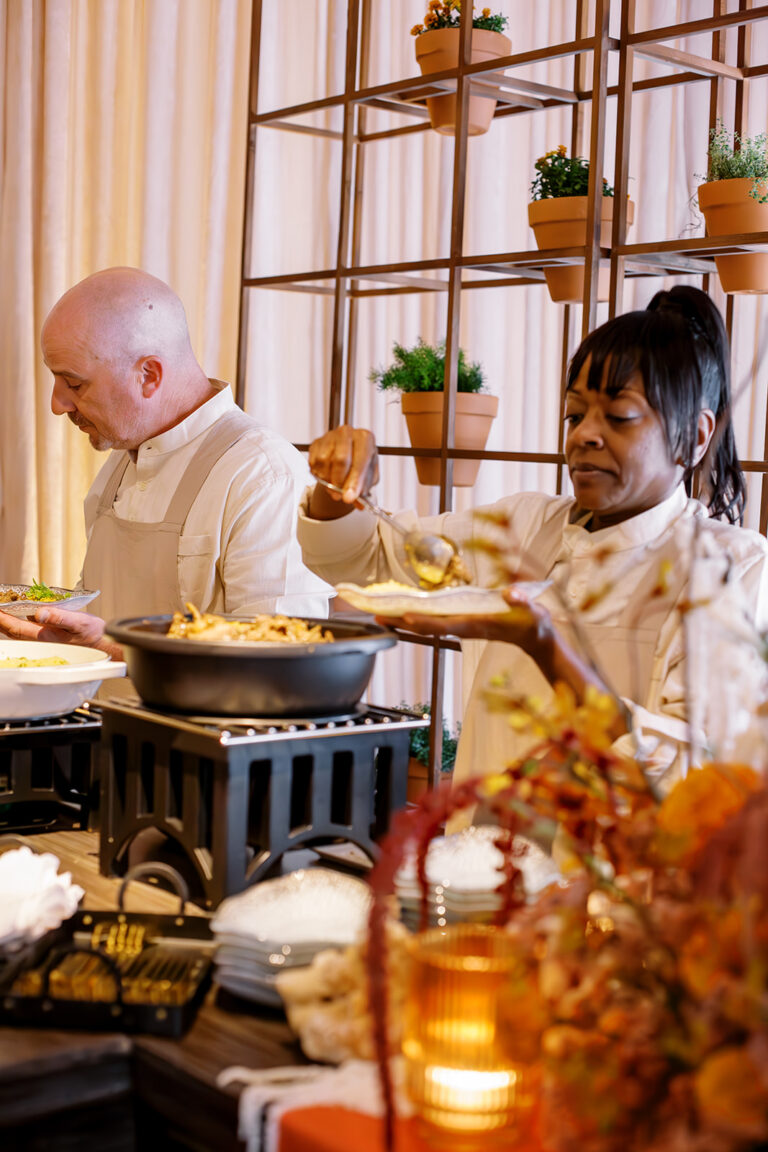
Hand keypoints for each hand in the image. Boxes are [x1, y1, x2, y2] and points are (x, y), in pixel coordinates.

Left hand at [0, 607, 122, 659]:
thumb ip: (58, 617)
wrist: (104, 644)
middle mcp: (42, 640)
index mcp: (45, 636)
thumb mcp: (78, 622)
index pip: (16, 627)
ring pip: (19, 632)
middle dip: (1, 621)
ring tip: (2, 612)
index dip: (2, 619)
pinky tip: (19, 617)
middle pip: (13, 631)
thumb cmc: (93, 634)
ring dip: (8, 623)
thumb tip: (39, 612)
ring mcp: (45, 640)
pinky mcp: (50, 637)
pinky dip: (18, 623)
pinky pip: (28, 631)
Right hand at [308, 425, 378, 516]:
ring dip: (327, 480)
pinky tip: (327, 478)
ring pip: (323, 462)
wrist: (349, 456)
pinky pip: (313, 463)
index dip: (354, 482)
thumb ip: (363, 488)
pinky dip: (318, 475)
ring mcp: (329, 436)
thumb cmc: (361, 464)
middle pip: (340, 459)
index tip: (349, 497)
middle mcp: (347, 433)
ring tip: (334, 488)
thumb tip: (355, 501)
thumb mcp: (368, 477)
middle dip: (339, 482)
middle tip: (339, 496)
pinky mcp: (316, 443)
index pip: (360, 461)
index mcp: (365, 438)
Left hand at [375, 588, 554, 651]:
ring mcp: (459, 625)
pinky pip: (432, 619)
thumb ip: (523, 602)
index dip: (422, 622)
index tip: (403, 617)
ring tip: (378, 613)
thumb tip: (512, 593)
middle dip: (400, 621)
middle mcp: (462, 627)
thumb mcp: (533, 612)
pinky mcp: (460, 621)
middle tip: (374, 615)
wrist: (534, 637)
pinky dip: (415, 616)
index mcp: (475, 624)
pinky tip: (402, 610)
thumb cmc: (533, 624)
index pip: (443, 625)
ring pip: (425, 624)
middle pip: (425, 626)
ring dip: (402, 619)